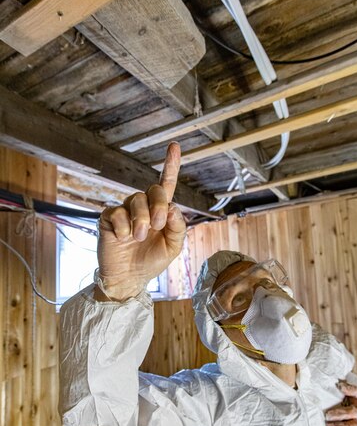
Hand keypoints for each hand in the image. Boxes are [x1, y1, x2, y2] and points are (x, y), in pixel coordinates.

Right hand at [96, 142, 185, 300]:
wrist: (129, 279)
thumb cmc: (151, 262)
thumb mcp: (173, 247)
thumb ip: (178, 226)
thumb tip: (172, 207)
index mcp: (161, 211)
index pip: (166, 184)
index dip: (170, 165)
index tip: (174, 146)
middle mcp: (143, 206)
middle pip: (153, 190)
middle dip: (158, 205)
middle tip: (157, 225)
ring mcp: (125, 211)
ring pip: (135, 200)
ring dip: (141, 220)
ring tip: (137, 238)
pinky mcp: (108, 219)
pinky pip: (117, 213)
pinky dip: (123, 227)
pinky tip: (123, 239)